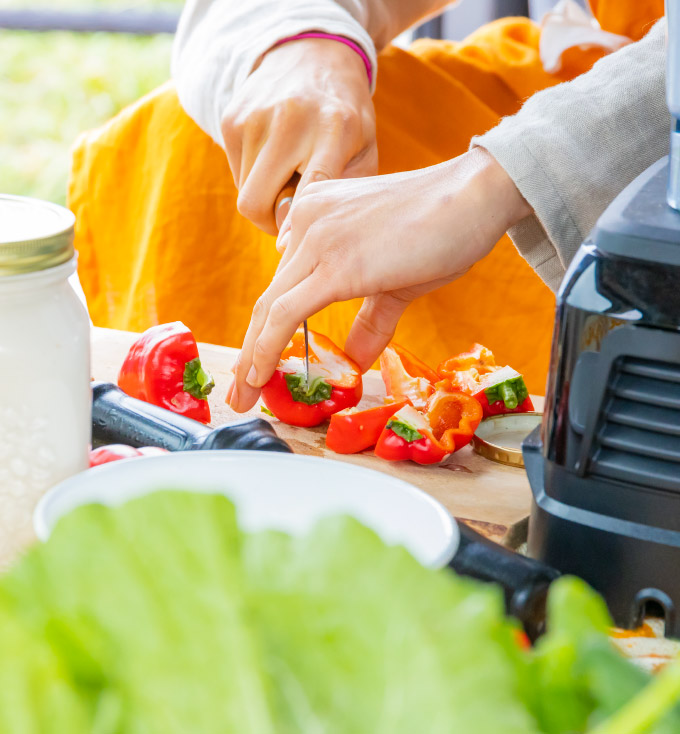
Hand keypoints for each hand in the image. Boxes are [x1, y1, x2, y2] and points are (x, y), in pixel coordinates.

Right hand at [222, 37, 377, 235]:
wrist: (313, 53)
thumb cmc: (346, 117)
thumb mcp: (364, 149)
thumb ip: (344, 193)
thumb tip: (301, 240)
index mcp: (334, 128)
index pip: (309, 186)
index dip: (293, 226)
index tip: (289, 249)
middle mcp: (291, 120)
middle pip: (256, 203)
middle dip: (270, 223)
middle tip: (292, 217)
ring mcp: (256, 117)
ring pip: (245, 193)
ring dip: (265, 198)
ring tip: (289, 178)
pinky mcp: (231, 117)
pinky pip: (237, 174)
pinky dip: (254, 178)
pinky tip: (275, 159)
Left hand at [227, 148, 531, 412]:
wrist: (476, 194)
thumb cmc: (444, 228)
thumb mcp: (398, 280)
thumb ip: (371, 318)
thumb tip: (357, 359)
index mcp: (315, 216)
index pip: (284, 282)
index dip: (269, 327)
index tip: (263, 361)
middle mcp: (306, 221)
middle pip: (267, 297)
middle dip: (249, 349)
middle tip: (239, 390)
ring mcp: (317, 239)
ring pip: (267, 308)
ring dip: (251, 358)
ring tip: (244, 396)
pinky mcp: (335, 263)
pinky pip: (286, 313)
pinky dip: (266, 349)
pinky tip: (259, 377)